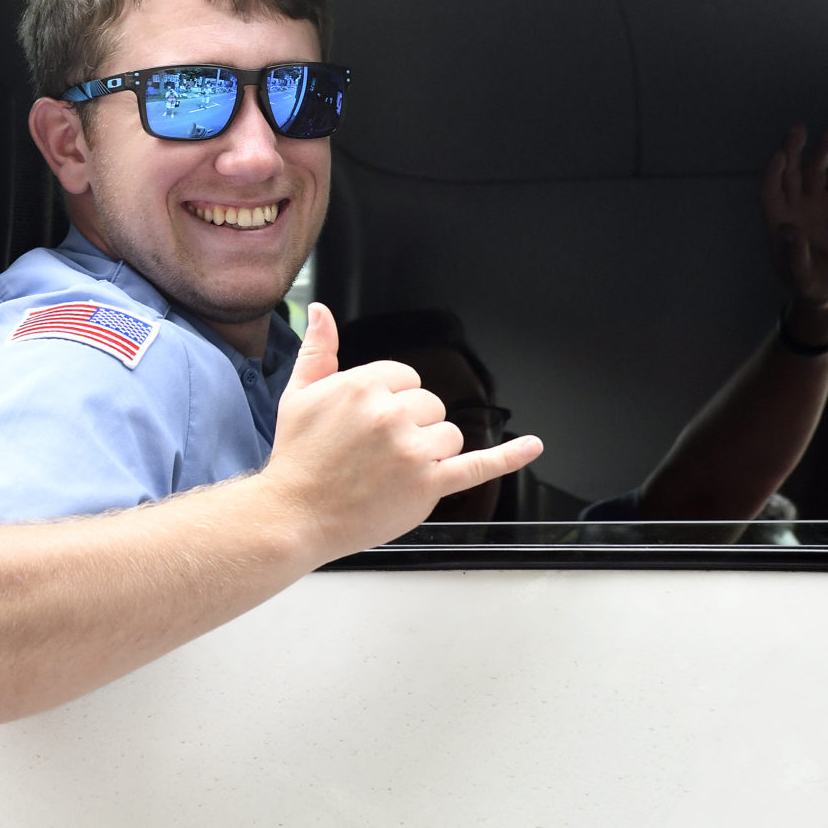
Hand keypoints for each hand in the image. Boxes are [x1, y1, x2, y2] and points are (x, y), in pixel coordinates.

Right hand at [258, 303, 541, 561]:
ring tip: (392, 469)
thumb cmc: (298, 458)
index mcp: (364, 385)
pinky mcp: (429, 484)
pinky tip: (531, 446)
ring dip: (429, 448)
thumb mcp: (299, 394)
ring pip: (448, 433)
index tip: (372, 422)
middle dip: (410, 424)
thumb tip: (321, 313)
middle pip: (429, 404)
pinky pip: (478, 465)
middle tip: (377, 450)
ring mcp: (413, 449)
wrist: (296, 514)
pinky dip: (509, 456)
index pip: (405, 378)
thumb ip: (318, 350)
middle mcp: (391, 413)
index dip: (391, 400)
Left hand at [763, 125, 827, 337]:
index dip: (772, 173)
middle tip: (799, 129)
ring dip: (821, 153)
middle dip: (793, 150)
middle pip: (790, 173)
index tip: (780, 155)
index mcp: (779, 221)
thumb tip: (787, 230)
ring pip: (815, 171)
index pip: (770, 190)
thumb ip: (795, 255)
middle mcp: (794, 207)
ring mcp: (815, 204)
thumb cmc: (812, 288)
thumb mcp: (803, 277)